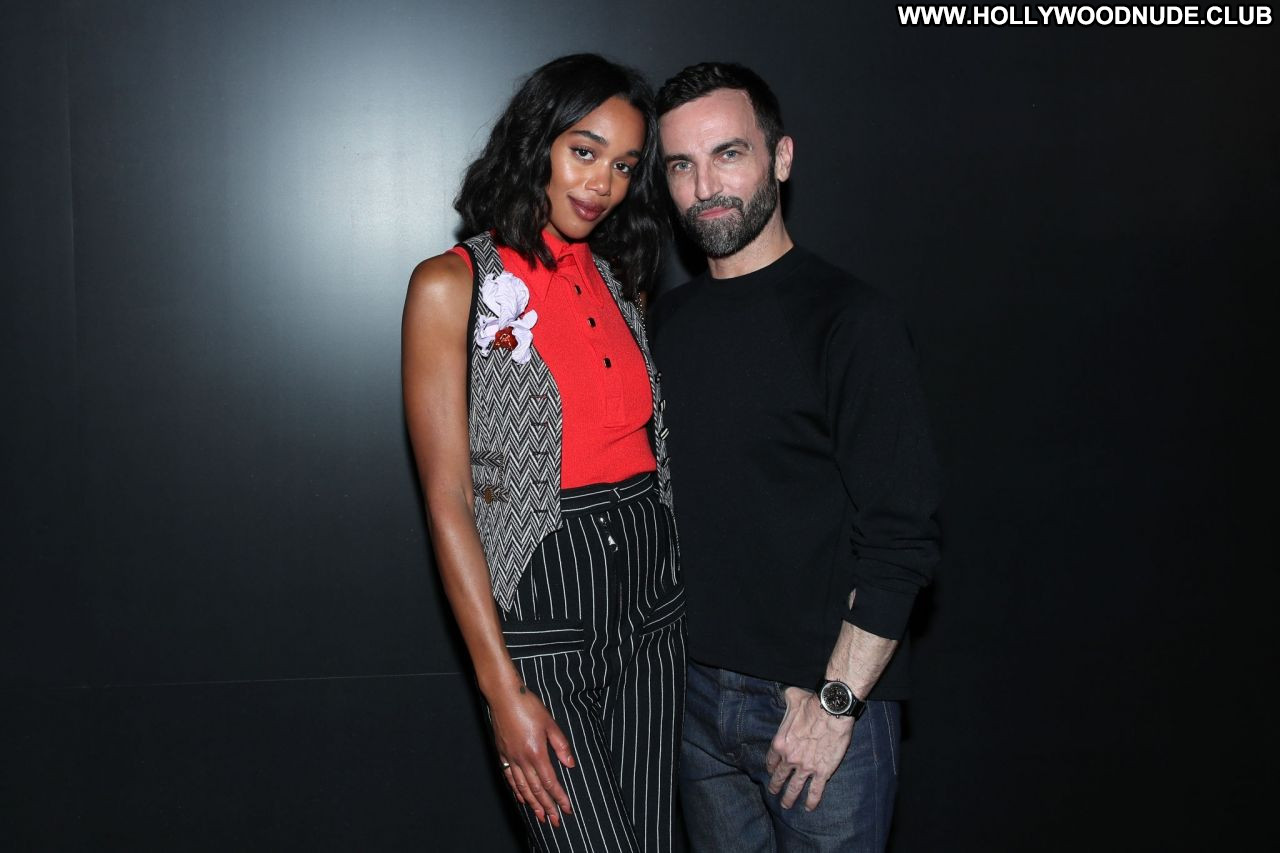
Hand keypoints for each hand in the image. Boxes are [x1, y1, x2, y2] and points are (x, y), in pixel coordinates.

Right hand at [490, 682, 575, 825]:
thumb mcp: (550, 723)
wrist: (504, 696)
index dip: (559, 797)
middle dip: (547, 807)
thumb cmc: (528, 706)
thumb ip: (561, 745)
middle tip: (554, 821)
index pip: (550, 782)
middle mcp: (522, 759)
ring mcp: (510, 758)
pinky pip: (510, 777)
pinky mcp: (502, 754)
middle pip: (536, 789)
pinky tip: (521, 798)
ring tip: (540, 816)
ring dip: (532, 804)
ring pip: (522, 787)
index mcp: (536, 752)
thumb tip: (570, 765)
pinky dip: (516, 791)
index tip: (567, 808)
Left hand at [765, 686, 854, 811]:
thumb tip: (783, 694)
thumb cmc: (812, 703)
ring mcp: (806, 767)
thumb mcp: (792, 697)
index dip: (771, 767)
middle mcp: (790, 758)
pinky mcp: (822, 772)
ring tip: (787, 805)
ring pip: (794, 787)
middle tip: (774, 792)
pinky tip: (809, 807)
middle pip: (780, 776)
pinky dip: (812, 801)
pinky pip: (815, 791)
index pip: (772, 760)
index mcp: (780, 742)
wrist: (832, 711)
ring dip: (789, 798)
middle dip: (775, 786)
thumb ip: (785, 699)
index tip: (772, 771)